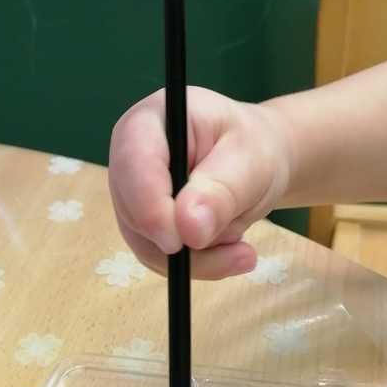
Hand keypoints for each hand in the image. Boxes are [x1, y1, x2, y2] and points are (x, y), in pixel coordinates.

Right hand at [109, 86, 291, 279]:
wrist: (256, 161)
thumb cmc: (252, 147)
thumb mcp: (252, 161)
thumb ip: (222, 190)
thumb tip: (189, 229)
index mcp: (151, 122)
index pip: (134, 162)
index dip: (150, 206)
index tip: (180, 241)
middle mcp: (131, 157)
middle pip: (134, 210)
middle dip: (186, 241)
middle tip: (242, 252)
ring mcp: (133, 193)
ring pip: (146, 243)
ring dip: (198, 258)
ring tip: (243, 250)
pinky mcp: (142, 224)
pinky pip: (159, 257)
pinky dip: (197, 264)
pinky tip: (230, 252)